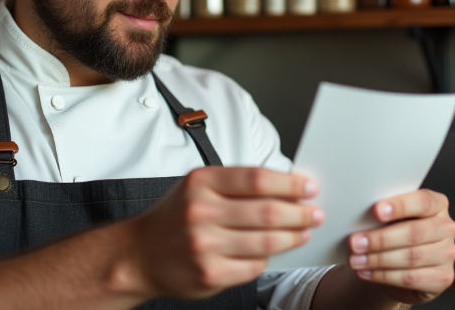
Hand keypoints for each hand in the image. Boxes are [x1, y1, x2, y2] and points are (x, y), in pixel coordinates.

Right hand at [128, 167, 322, 299]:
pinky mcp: (209, 275)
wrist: (139, 254)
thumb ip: (237, 184)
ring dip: (293, 237)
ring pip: (266, 242)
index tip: (309, 187)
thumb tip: (288, 186)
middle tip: (315, 213)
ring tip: (303, 232)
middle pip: (268, 211)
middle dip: (300, 213)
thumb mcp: (198, 187)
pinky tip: (274, 251)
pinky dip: (268, 259)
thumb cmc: (176, 216)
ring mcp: (204, 246)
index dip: (290, 183)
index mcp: (201, 182)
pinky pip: (254, 266)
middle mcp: (201, 212)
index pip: (257, 179)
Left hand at [346, 189, 454, 304]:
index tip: (376, 210)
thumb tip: (358, 216)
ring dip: (378, 259)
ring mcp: (448, 253)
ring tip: (355, 260)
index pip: (423, 201)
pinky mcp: (443, 277)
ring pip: (411, 257)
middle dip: (380, 239)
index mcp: (438, 204)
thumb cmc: (396, 232)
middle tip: (354, 242)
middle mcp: (447, 227)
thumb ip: (384, 213)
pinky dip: (384, 276)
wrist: (405, 264)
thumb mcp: (393, 218)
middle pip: (414, 232)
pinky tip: (366, 272)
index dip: (399, 206)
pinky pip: (411, 278)